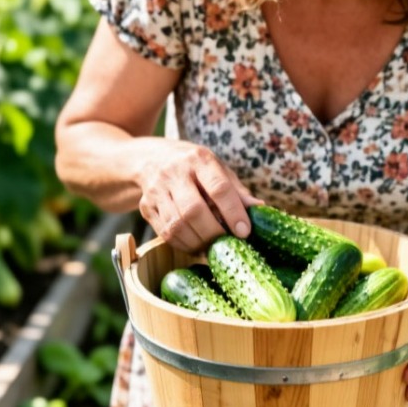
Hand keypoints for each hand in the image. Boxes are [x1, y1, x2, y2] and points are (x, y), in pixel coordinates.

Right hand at [136, 142, 261, 252]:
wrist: (150, 159)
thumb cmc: (194, 167)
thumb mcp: (217, 169)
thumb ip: (237, 191)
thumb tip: (261, 210)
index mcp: (198, 159)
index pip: (218, 188)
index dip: (233, 213)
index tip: (244, 232)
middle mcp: (174, 172)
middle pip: (194, 210)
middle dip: (214, 233)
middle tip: (227, 245)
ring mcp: (156, 190)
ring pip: (178, 225)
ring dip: (199, 243)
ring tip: (212, 247)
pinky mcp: (145, 207)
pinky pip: (166, 233)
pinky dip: (184, 245)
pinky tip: (196, 245)